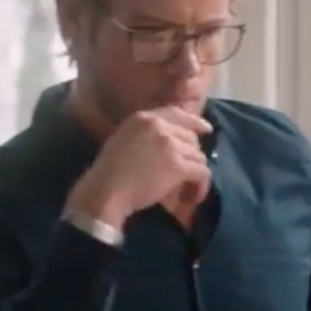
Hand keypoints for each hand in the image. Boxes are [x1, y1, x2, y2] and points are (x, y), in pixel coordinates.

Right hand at [66, 107, 212, 226]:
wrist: (104, 192)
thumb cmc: (108, 173)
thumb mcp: (123, 140)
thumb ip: (146, 135)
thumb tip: (172, 143)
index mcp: (143, 117)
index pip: (177, 113)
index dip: (194, 122)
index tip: (206, 129)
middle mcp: (158, 125)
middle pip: (191, 137)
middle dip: (192, 157)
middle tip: (188, 175)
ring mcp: (169, 144)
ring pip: (198, 156)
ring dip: (196, 174)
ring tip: (188, 190)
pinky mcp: (177, 165)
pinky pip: (201, 172)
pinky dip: (201, 186)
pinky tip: (193, 197)